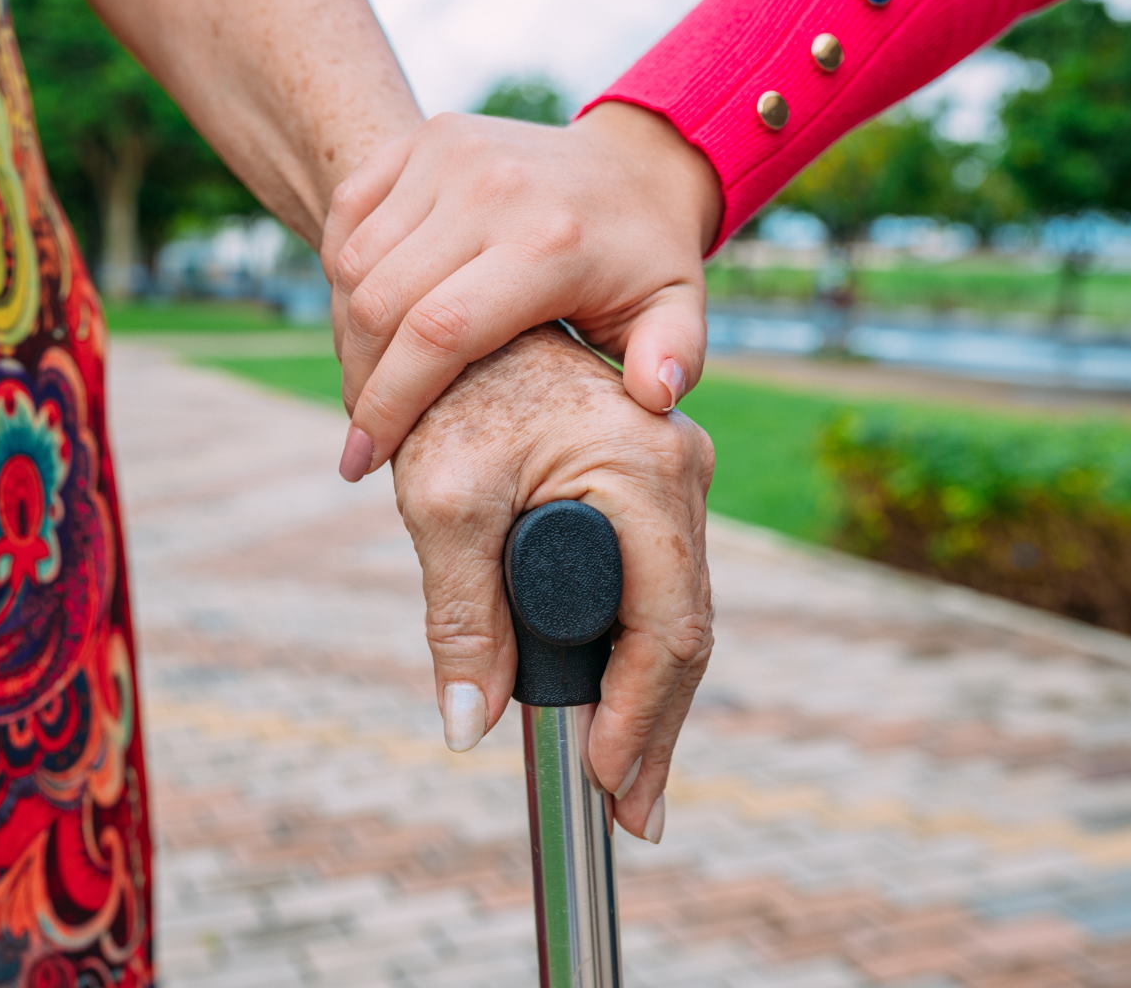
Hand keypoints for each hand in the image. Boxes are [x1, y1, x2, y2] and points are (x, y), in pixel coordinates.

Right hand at [322, 102, 721, 481]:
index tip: (364, 461)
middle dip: (360, 384)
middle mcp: (491, 187)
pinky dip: (342, 275)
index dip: (389, 405)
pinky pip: (350, 213)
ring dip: (347, 336)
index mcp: (549, 242)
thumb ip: (674, 358)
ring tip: (365, 387)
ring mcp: (451, 152)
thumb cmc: (648, 260)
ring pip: (355, 263)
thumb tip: (653, 398)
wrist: (637, 164)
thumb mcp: (678, 310)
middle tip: (363, 438)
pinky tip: (363, 325)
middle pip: (381, 304)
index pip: (437, 334)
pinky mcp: (426, 136)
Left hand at [392, 325, 713, 842]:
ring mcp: (673, 479)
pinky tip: (622, 705)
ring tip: (627, 779)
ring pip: (677, 615)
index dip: (639, 714)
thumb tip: (467, 724)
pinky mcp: (648, 489)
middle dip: (656, 729)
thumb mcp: (444, 501)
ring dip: (652, 702)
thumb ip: (458, 616)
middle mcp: (680, 474)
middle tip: (632, 812)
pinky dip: (638, 654)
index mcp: (645, 472)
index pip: (667, 626)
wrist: (470, 318)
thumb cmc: (455, 392)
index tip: (601, 778)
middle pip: (686, 632)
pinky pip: (657, 587)